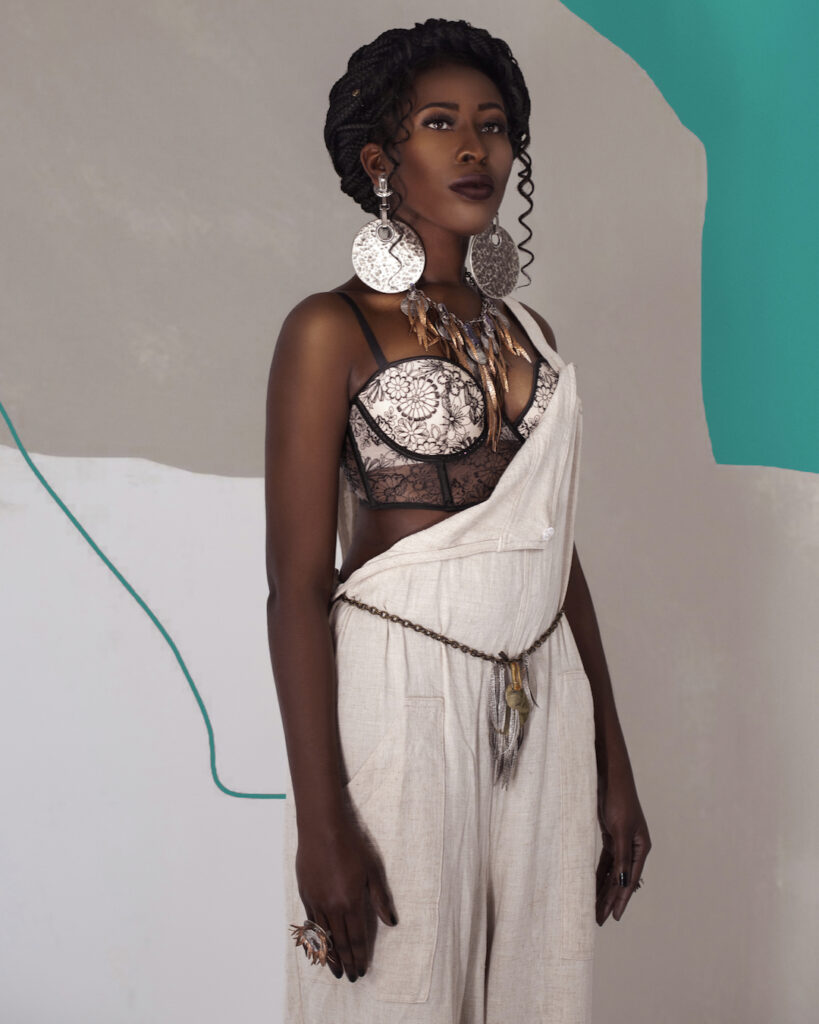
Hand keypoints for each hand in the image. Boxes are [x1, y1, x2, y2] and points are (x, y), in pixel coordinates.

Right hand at [296, 810, 397, 981]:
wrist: (323, 825)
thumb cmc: (352, 843)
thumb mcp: (374, 869)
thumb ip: (381, 898)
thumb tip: (391, 922)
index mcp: (351, 901)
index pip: (356, 938)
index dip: (360, 956)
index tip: (362, 970)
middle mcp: (331, 906)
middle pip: (339, 941)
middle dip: (346, 961)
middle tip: (350, 978)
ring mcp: (316, 899)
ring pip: (323, 935)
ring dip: (329, 954)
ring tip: (335, 970)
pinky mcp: (305, 892)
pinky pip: (310, 921)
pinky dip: (315, 936)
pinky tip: (318, 943)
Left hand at [595, 767, 650, 924]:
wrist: (609, 775)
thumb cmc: (618, 799)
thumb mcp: (620, 829)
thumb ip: (621, 857)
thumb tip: (623, 883)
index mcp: (642, 846)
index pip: (630, 879)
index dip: (622, 899)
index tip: (615, 918)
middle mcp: (634, 846)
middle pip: (621, 879)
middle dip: (610, 899)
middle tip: (598, 920)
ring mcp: (621, 841)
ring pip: (612, 872)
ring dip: (603, 889)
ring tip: (594, 909)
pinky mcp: (610, 835)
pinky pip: (604, 861)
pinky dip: (598, 874)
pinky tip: (591, 886)